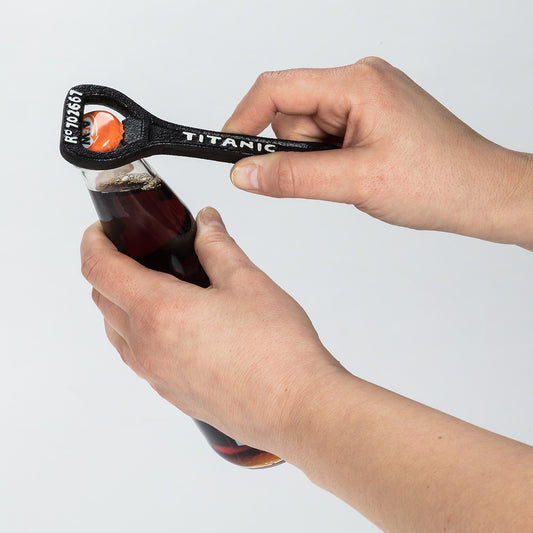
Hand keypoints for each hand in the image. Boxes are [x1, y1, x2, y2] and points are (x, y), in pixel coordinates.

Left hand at [80, 207, 342, 453]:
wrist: (296, 407)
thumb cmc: (276, 349)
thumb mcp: (247, 282)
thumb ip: (218, 247)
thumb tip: (206, 224)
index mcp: (158, 311)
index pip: (99, 269)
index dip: (93, 243)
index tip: (102, 232)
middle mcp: (147, 347)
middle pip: (102, 300)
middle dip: (109, 271)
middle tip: (137, 255)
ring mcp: (156, 376)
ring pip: (117, 332)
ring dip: (123, 305)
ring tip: (159, 289)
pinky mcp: (171, 394)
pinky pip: (138, 358)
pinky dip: (141, 334)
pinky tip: (179, 327)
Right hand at [224, 57, 532, 248]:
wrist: (479, 193)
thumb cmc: (439, 180)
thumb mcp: (355, 182)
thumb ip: (292, 177)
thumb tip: (245, 173)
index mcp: (357, 84)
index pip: (277, 88)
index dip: (244, 118)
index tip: (228, 149)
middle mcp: (360, 82)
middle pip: (291, 112)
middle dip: (297, 151)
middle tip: (330, 175)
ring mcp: (365, 99)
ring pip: (307, 129)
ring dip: (317, 159)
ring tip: (353, 176)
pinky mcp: (369, 117)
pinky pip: (327, 136)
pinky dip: (330, 159)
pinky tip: (357, 171)